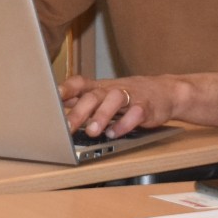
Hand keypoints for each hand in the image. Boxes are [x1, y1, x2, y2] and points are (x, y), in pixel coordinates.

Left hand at [59, 74, 177, 138]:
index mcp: (100, 87)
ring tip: (92, 131)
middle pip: (94, 95)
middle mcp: (112, 90)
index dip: (66, 88)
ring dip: (102, 115)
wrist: (164, 92)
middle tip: (68, 126)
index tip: (52, 97)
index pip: (80, 83)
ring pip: (114, 100)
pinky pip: (136, 113)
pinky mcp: (146, 107)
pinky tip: (115, 133)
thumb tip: (56, 109)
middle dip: (80, 111)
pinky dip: (125, 124)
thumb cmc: (128, 95)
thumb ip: (82, 100)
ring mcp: (131, 96)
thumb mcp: (104, 95)